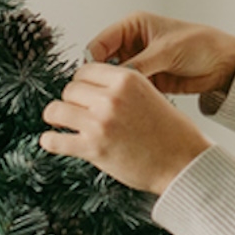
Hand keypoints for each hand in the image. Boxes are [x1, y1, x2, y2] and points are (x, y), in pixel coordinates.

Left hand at [39, 63, 211, 194]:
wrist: (183, 164)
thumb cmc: (173, 135)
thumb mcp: (151, 96)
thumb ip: (123, 90)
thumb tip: (95, 90)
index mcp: (127, 80)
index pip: (85, 70)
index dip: (82, 82)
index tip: (82, 92)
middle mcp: (110, 98)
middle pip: (69, 89)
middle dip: (71, 100)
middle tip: (76, 111)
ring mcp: (100, 123)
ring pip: (56, 110)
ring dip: (57, 117)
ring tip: (61, 123)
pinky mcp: (93, 148)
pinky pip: (55, 140)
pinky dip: (51, 141)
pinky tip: (52, 140)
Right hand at [87, 12, 234, 95]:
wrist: (224, 64)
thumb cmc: (201, 44)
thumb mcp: (166, 51)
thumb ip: (139, 65)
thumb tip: (115, 79)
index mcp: (133, 26)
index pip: (101, 43)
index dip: (93, 61)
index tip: (90, 79)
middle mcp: (133, 44)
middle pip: (104, 63)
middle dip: (101, 79)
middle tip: (98, 95)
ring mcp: (139, 63)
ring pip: (115, 80)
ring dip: (114, 90)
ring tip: (112, 103)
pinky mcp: (148, 81)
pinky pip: (130, 90)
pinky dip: (127, 98)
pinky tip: (126, 107)